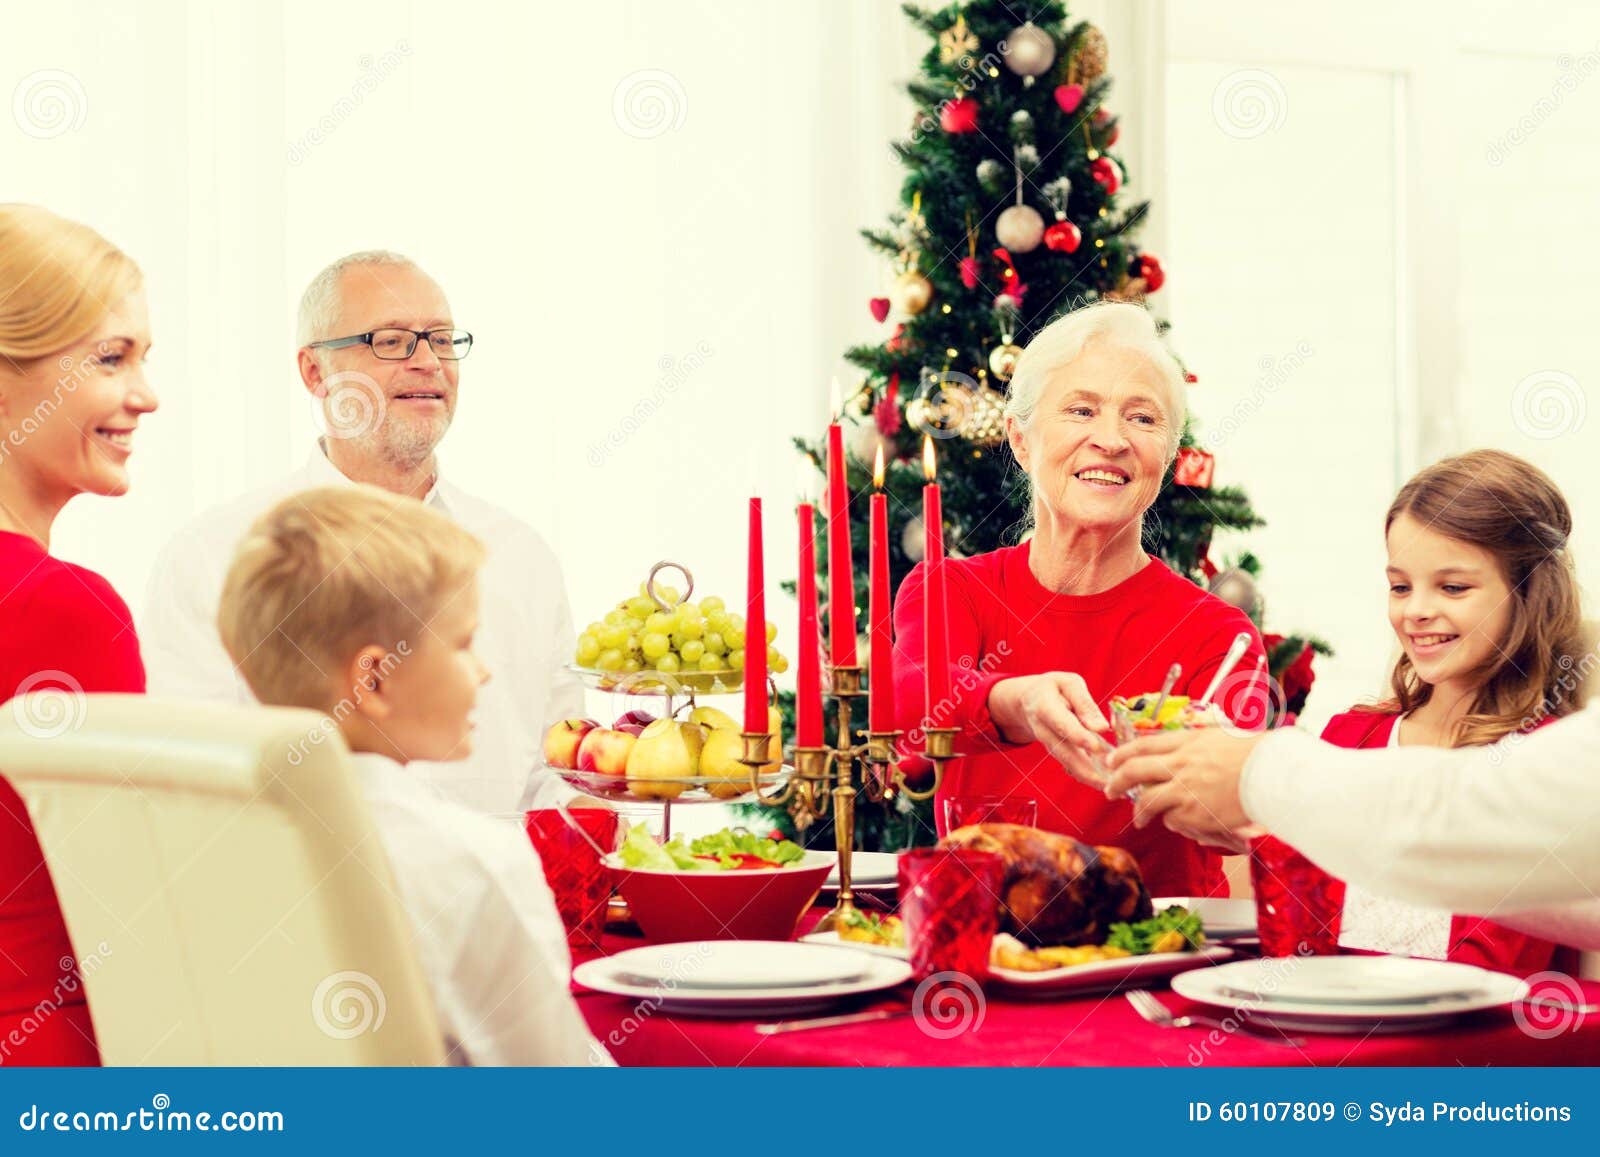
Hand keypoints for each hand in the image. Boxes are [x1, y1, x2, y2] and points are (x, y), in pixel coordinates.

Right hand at [988, 673, 1112, 788]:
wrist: (1028, 701)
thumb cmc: (1053, 689)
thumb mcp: (1069, 684)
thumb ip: (1084, 704)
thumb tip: (1102, 728)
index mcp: (1044, 707)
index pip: (1061, 723)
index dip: (1077, 736)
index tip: (1095, 746)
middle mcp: (1043, 730)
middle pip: (1064, 753)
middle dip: (1087, 770)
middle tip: (1109, 780)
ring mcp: (1049, 745)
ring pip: (1069, 764)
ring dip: (1090, 777)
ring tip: (1113, 786)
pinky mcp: (1058, 754)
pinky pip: (1073, 767)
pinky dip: (1089, 776)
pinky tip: (1108, 783)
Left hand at [1103, 728, 1263, 849]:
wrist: (1273, 774)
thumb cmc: (1257, 755)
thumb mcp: (1221, 738)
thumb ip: (1196, 746)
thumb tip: (1181, 754)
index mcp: (1186, 742)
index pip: (1143, 745)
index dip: (1123, 754)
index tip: (1112, 761)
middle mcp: (1179, 764)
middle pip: (1134, 771)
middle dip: (1116, 781)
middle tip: (1109, 790)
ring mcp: (1184, 789)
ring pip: (1147, 801)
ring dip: (1140, 812)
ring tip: (1139, 819)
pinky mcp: (1192, 813)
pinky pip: (1173, 820)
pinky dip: (1174, 821)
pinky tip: (1182, 821)